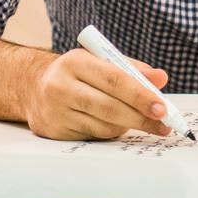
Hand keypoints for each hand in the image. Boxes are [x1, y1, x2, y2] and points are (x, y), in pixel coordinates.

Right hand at [25, 47, 171, 140]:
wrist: (33, 87)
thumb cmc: (76, 73)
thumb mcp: (100, 61)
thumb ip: (132, 69)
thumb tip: (161, 79)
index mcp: (75, 61)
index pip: (114, 80)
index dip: (141, 95)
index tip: (162, 107)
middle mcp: (61, 86)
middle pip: (110, 107)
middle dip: (142, 118)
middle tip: (164, 124)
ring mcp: (56, 111)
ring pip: (104, 126)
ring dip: (128, 126)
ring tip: (140, 121)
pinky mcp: (55, 131)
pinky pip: (94, 136)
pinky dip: (111, 133)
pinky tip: (116, 125)